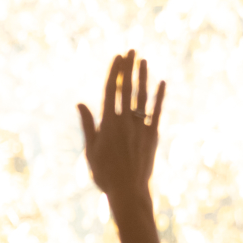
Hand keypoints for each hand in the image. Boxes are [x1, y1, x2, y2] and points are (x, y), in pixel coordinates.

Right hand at [77, 50, 166, 201]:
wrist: (128, 192)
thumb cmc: (104, 173)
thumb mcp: (90, 149)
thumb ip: (88, 125)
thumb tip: (81, 103)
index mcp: (108, 124)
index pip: (110, 91)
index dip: (114, 72)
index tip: (117, 56)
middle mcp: (125, 122)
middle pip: (127, 89)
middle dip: (129, 68)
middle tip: (131, 50)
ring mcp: (140, 128)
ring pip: (142, 97)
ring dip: (143, 77)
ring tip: (143, 61)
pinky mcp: (152, 136)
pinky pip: (157, 112)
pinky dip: (159, 97)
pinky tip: (162, 83)